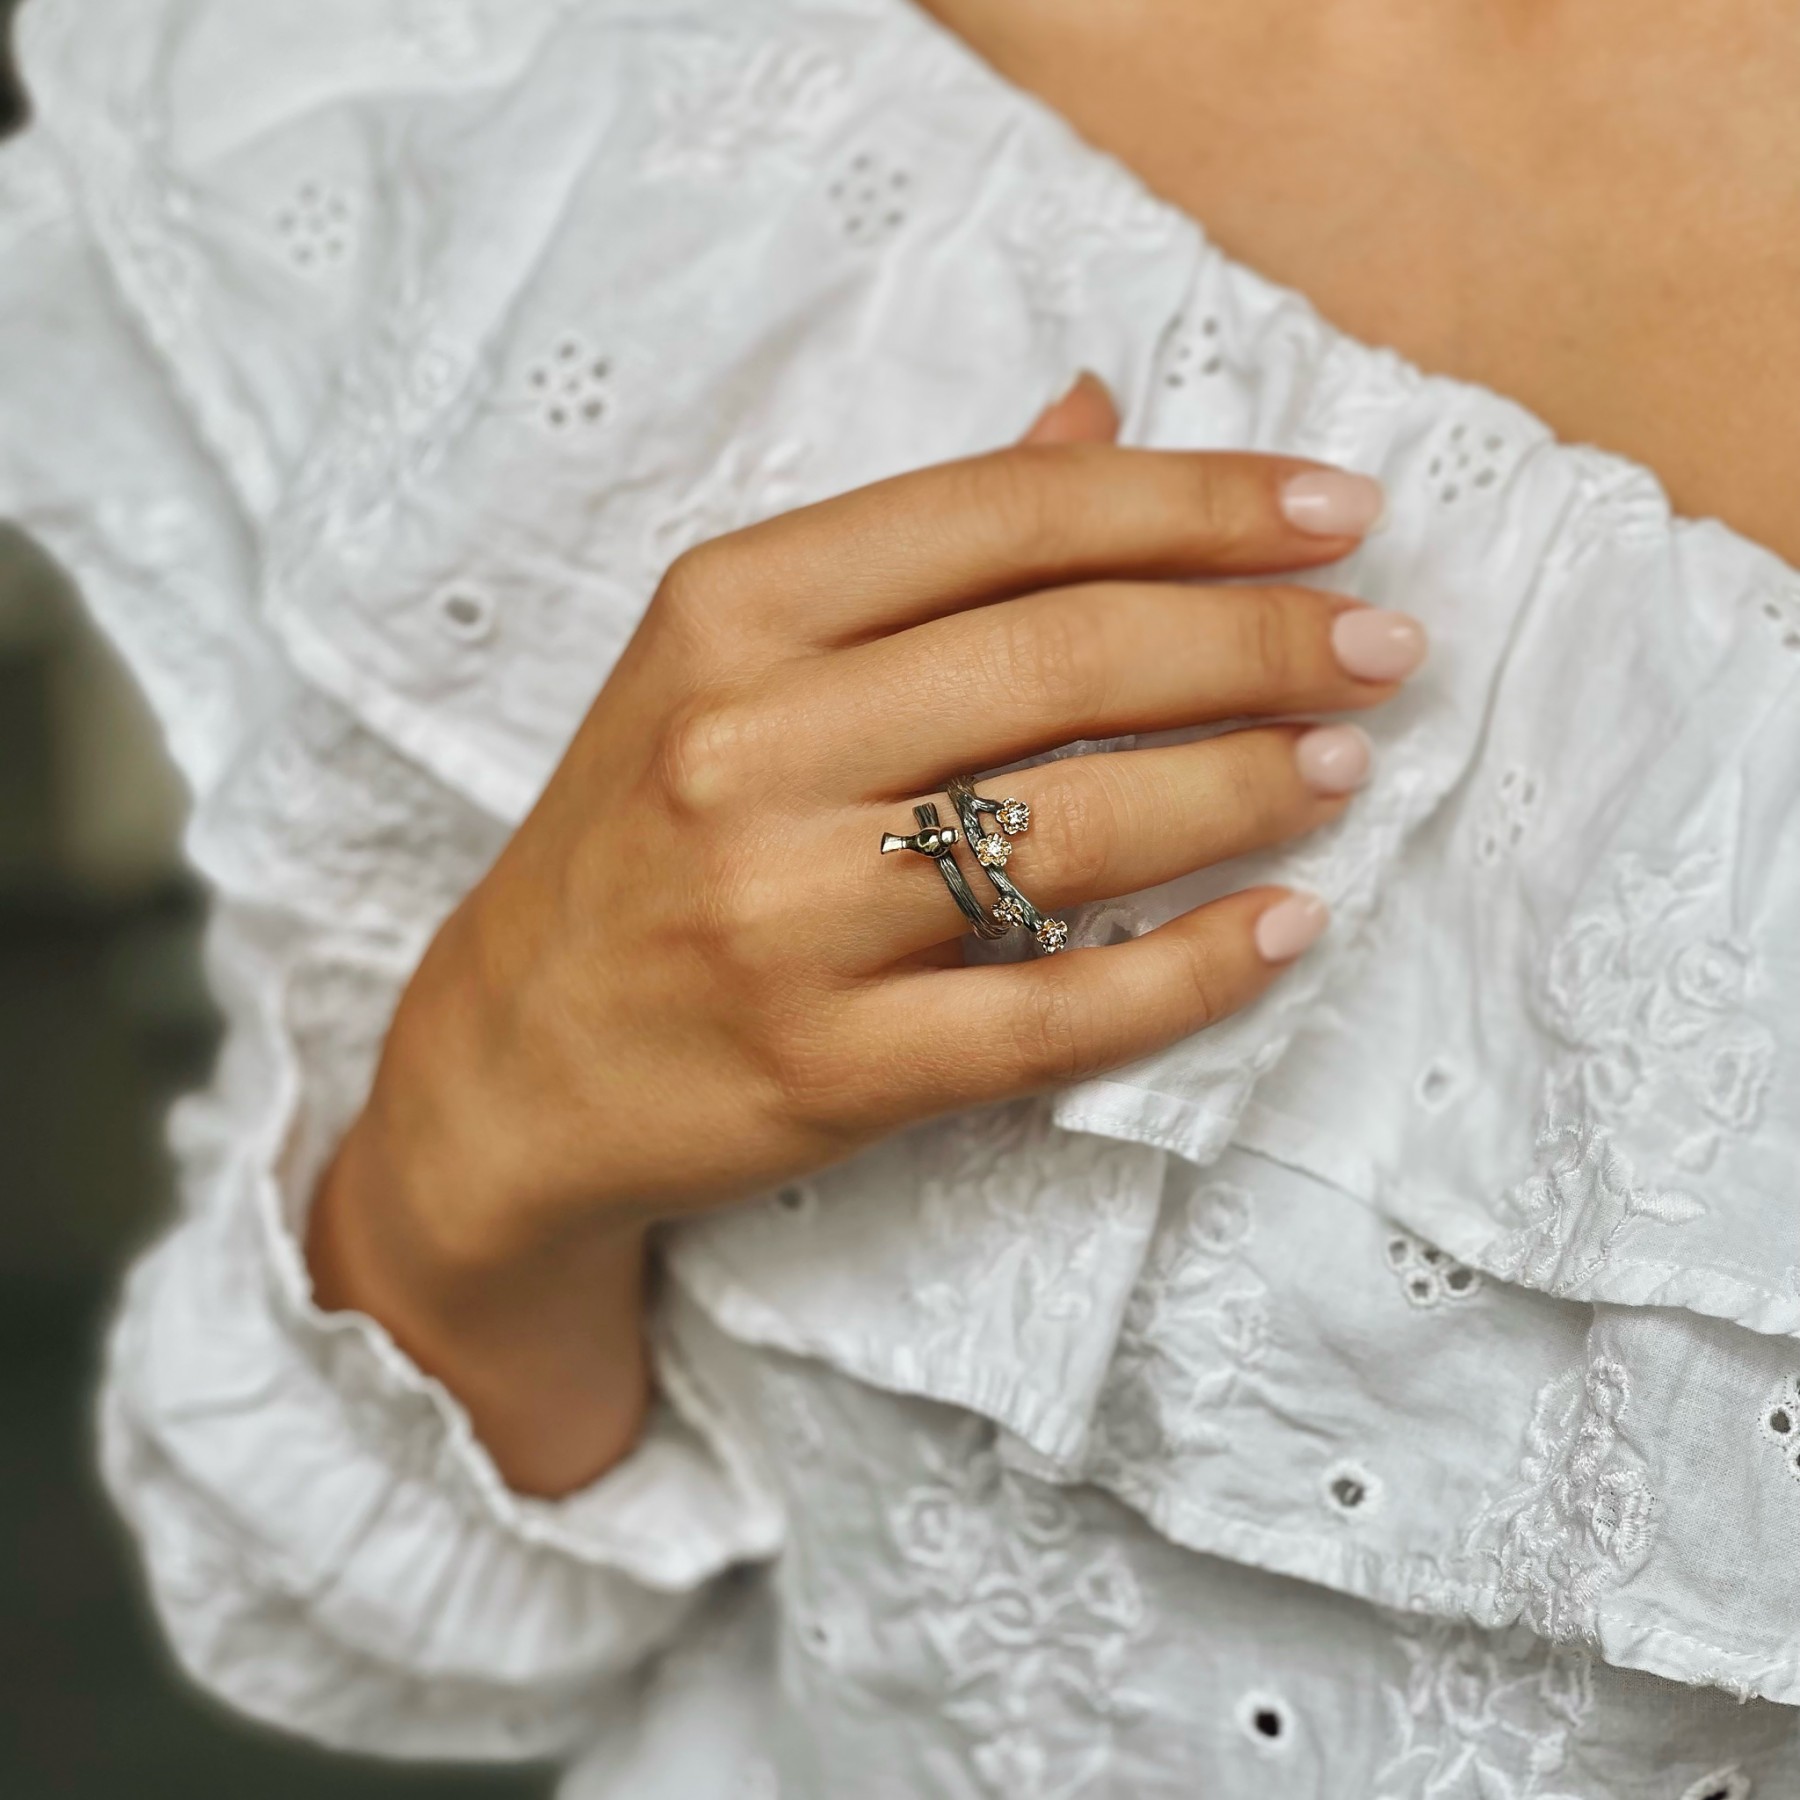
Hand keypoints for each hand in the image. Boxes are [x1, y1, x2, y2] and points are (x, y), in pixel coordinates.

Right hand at [309, 377, 1420, 1491]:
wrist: (513, 1064)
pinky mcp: (825, 1067)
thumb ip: (914, 541)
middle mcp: (746, 745)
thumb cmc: (634, 840)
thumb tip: (1095, 412)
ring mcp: (781, 916)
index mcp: (729, 611)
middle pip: (1063, 661)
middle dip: (1262, 639)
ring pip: (1075, 833)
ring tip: (1345, 762)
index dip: (1198, 502)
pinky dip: (1194, 972)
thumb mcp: (728, 658)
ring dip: (1249, 785)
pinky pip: (1055, 1017)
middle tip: (1385, 643)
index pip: (1008, 517)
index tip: (1337, 512)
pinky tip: (1284, 927)